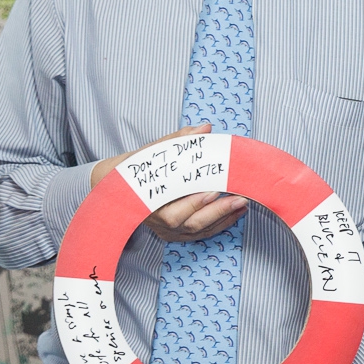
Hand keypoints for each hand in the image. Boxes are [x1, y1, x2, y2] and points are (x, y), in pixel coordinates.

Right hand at [93, 126, 249, 244]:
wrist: (120, 187)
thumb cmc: (137, 167)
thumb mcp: (153, 151)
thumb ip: (180, 140)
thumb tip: (204, 128)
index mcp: (149, 202)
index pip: (173, 210)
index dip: (194, 203)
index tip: (214, 190)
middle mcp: (157, 221)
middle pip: (190, 223)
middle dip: (217, 211)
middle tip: (239, 197)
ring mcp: (166, 230)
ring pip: (197, 231)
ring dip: (223, 218)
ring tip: (242, 203)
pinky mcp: (174, 234)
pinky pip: (200, 234)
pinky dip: (219, 224)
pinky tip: (235, 213)